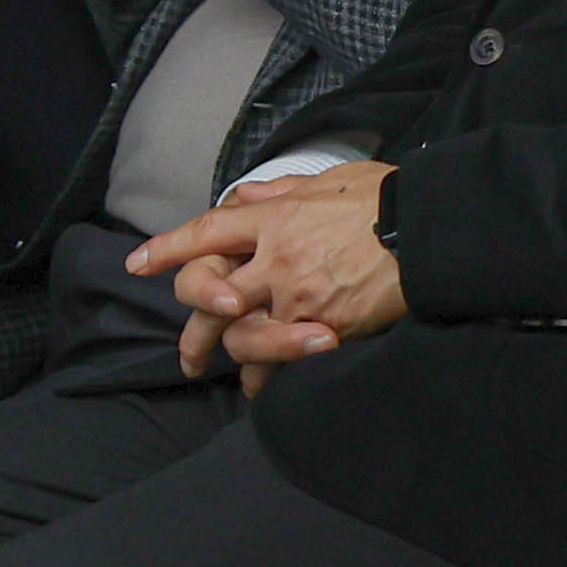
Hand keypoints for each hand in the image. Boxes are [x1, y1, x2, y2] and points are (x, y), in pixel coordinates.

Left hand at [133, 162, 404, 392]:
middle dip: (194, 329)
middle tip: (189, 358)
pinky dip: (274, 373)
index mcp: (273, 218)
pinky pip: (285, 358)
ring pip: (242, 335)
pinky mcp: (325, 326)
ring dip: (234, 358)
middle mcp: (275, 259)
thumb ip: (281, 192)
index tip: (138, 264)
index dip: (168, 248)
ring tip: (236, 378)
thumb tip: (246, 196)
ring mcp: (297, 296)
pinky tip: (269, 385)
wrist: (428, 231)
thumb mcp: (327, 181)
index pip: (207, 232)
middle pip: (209, 294)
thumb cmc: (384, 198)